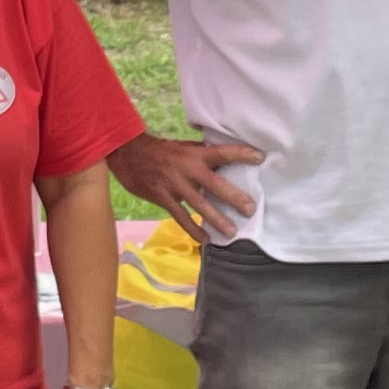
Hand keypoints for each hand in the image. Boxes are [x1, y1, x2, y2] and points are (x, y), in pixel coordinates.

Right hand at [112, 132, 258, 239]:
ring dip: (216, 220)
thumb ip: (202, 154)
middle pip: (216, 185)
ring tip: (231, 232)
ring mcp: (175, 185)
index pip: (223, 152)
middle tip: (250, 209)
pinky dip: (192, 229)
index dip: (242, 153)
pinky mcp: (163, 198)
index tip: (260, 157)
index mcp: (195, 153)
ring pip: (200, 205)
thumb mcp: (183, 147)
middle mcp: (188, 169)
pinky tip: (204, 240)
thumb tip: (225, 160)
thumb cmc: (159, 150)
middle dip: (234, 197)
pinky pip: (180, 217)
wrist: (128, 153)